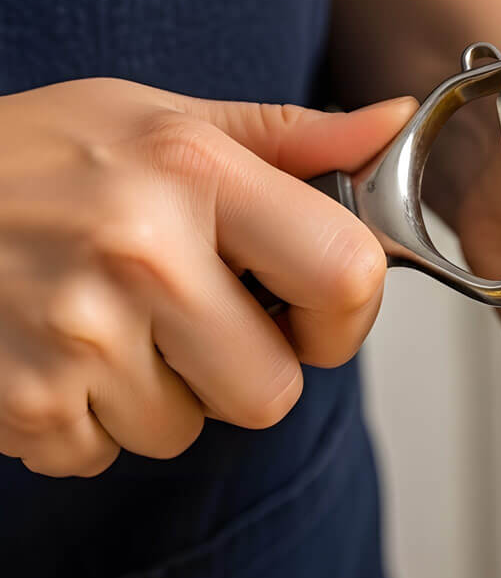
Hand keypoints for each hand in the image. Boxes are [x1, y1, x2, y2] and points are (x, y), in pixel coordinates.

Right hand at [0, 79, 415, 476]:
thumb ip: (287, 141)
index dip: (342, 318)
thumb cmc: (33, 160)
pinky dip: (86, 420)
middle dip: (239, 372)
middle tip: (181, 320)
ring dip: (155, 396)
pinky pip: (107, 455)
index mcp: (194, 172)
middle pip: (273, 392)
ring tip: (100, 325)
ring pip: (185, 432)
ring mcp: (80, 334)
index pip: (348, 278)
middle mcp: (141, 252)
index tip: (308, 314)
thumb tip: (388, 129)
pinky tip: (53, 354)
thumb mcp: (161, 122)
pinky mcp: (31, 402)